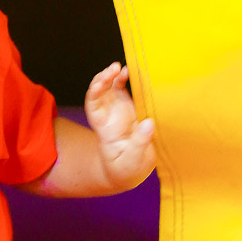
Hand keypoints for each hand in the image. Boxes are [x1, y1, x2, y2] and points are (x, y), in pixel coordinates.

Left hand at [85, 62, 155, 189]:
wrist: (130, 173)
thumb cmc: (127, 169)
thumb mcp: (133, 162)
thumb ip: (139, 143)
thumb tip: (148, 123)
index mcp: (105, 130)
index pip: (93, 108)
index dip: (94, 93)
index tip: (101, 84)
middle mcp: (108, 117)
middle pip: (99, 94)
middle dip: (102, 79)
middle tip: (113, 69)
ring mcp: (119, 112)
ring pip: (110, 89)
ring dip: (113, 76)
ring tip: (120, 67)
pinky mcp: (130, 109)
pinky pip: (124, 91)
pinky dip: (124, 80)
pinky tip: (129, 71)